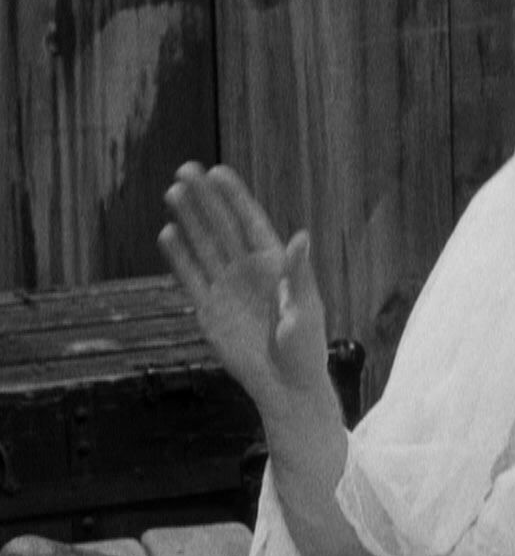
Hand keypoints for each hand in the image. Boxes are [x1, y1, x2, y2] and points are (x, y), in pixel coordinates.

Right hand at [159, 164, 331, 416]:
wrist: (285, 386)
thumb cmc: (305, 349)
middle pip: (222, 227)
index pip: (250, 222)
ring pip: (204, 246)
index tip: (218, 172)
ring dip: (189, 220)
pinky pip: (191, 278)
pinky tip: (167, 234)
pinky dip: (179, 257)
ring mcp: (227, 288)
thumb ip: (299, 273)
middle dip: (205, 199)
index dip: (234, 197)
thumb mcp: (306, 309)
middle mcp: (249, 271)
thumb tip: (301, 235)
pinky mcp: (209, 311)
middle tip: (185, 169)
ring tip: (172, 192)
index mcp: (276, 265)